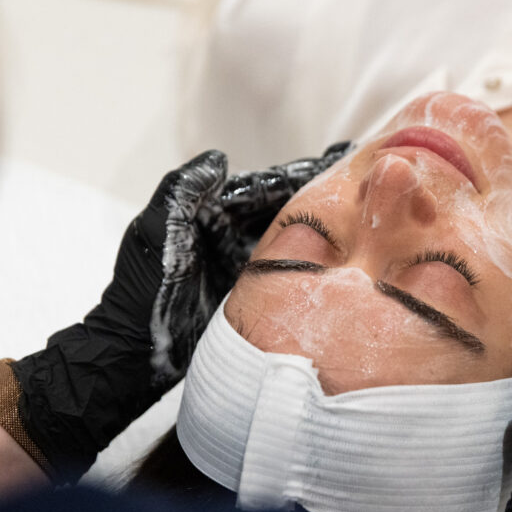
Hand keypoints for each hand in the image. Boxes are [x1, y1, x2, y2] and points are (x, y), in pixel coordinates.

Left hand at [12, 144, 349, 482]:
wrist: (135, 354)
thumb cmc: (139, 293)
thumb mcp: (154, 234)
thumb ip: (182, 191)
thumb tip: (220, 159)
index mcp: (213, 214)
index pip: (267, 185)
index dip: (304, 172)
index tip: (343, 157)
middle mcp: (236, 237)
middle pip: (292, 208)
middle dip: (330, 194)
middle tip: (376, 183)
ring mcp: (250, 268)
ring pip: (302, 241)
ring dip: (336, 228)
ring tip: (376, 216)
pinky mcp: (260, 297)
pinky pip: (298, 276)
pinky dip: (326, 265)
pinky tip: (357, 262)